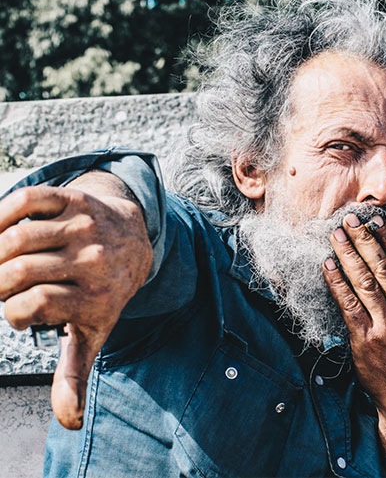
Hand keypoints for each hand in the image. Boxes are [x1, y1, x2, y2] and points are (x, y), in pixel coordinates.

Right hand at [0, 179, 152, 429]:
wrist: (135, 242)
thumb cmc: (104, 293)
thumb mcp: (94, 332)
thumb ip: (75, 373)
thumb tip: (68, 422)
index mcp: (96, 297)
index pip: (33, 305)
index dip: (13, 312)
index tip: (20, 314)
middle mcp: (94, 260)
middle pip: (20, 270)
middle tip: (3, 286)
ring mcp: (85, 227)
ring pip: (18, 237)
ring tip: (0, 263)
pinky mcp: (76, 200)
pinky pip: (28, 201)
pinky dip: (2, 214)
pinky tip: (0, 231)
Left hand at [322, 212, 385, 475]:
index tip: (376, 220)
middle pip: (383, 267)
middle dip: (365, 240)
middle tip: (349, 221)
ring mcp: (385, 326)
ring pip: (364, 281)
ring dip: (348, 255)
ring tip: (336, 237)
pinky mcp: (365, 339)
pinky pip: (348, 304)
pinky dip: (337, 282)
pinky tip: (328, 266)